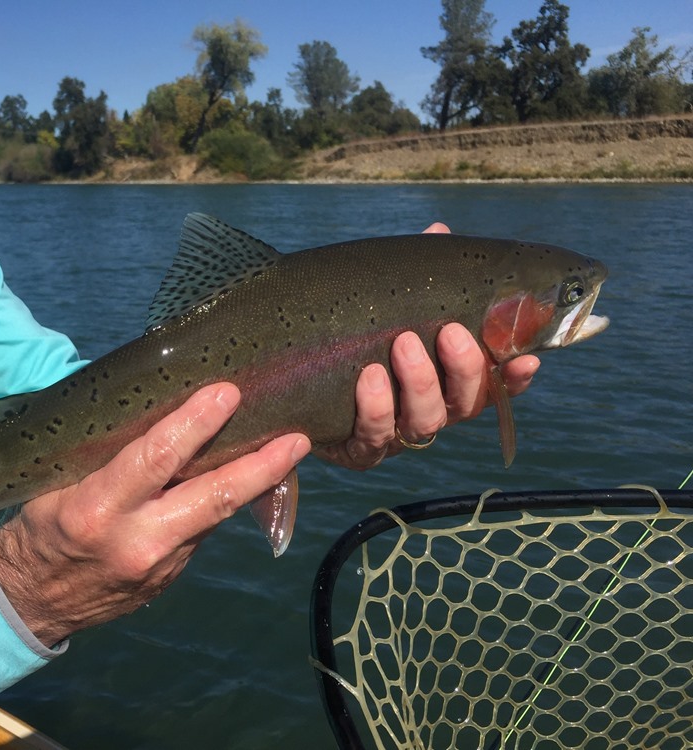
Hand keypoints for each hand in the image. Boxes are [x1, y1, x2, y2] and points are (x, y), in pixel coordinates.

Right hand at [0, 383, 309, 647]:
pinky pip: (201, 532)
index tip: (228, 393)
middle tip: (297, 438)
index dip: (196, 424)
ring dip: (252, 482)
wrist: (30, 602)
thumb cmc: (40, 526)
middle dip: (261, 466)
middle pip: (212, 497)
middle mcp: (137, 540)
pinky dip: (218, 504)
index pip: (156, 458)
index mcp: (99, 509)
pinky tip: (238, 479)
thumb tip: (154, 402)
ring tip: (285, 450)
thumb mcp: (56, 483)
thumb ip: (106, 453)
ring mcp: (159, 566)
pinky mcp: (170, 579)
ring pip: (215, 514)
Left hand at [313, 222, 540, 470]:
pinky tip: (370, 379)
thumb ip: (414, 277)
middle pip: (463, 405)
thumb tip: (438, 230)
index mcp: (443, 384)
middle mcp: (427, 413)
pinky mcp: (358, 451)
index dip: (514, 378)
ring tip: (403, 345)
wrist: (291, 381)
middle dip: (462, 369)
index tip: (527, 358)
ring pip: (424, 424)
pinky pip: (373, 440)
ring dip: (420, 385)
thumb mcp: (382, 304)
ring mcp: (395, 436)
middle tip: (448, 332)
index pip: (493, 386)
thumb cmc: (352, 337)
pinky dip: (374, 410)